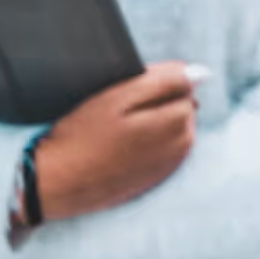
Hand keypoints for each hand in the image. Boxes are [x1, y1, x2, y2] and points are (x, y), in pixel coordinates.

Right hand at [32, 61, 199, 223]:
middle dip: (156, 102)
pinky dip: (146, 142)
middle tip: (117, 113)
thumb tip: (203, 74)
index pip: (182, 84)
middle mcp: (183, 145)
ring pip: (171, 126)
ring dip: (152, 122)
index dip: (153, 83)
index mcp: (178, 120)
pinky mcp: (156, 178)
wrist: (56, 184)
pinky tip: (119, 147)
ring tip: (116, 131)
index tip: (125, 94)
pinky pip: (161, 148)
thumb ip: (165, 81)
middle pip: (180, 105)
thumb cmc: (83, 136)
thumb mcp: (119, 97)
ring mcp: (171, 164)